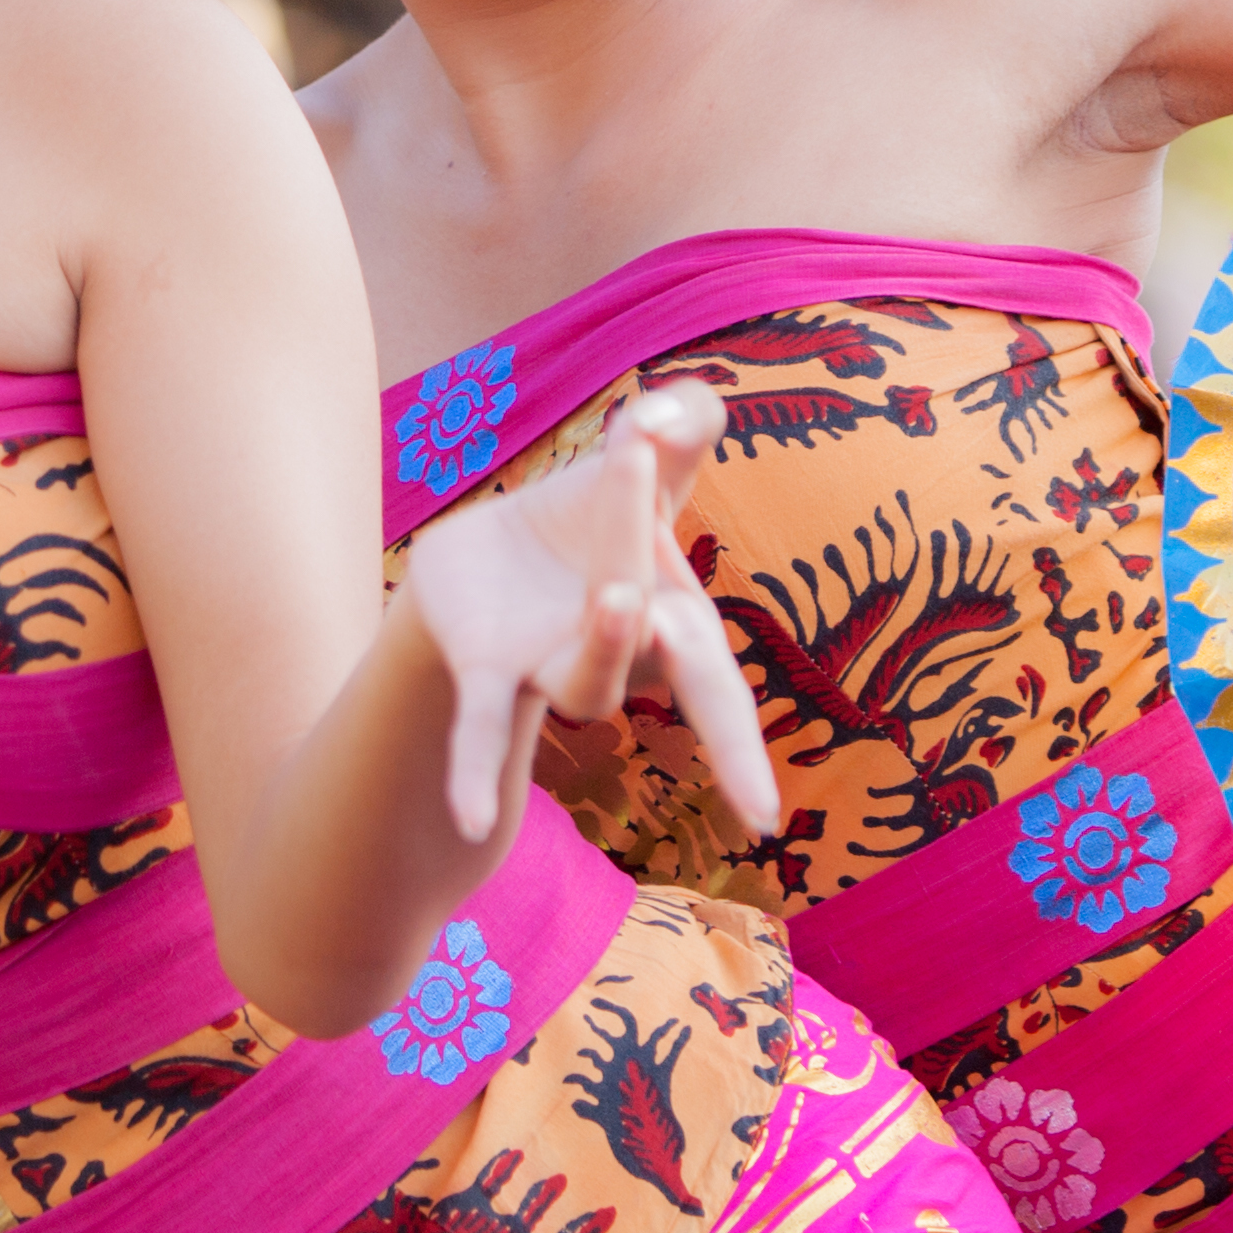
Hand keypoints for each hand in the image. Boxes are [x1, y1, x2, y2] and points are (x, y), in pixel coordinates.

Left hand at [396, 384, 773, 843]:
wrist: (491, 552)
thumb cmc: (594, 516)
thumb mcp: (649, 453)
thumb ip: (683, 423)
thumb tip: (669, 412)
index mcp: (676, 615)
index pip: (716, 671)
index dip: (737, 744)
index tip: (763, 820)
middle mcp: (625, 654)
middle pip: (676, 682)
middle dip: (708, 715)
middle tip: (725, 724)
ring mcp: (555, 665)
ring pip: (588, 682)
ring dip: (607, 643)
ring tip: (621, 594)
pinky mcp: (487, 662)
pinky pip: (482, 722)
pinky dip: (474, 768)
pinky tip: (470, 819)